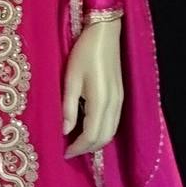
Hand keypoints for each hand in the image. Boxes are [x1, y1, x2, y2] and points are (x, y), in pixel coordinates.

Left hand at [62, 18, 122, 158]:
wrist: (104, 33)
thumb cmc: (83, 52)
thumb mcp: (71, 78)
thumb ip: (68, 107)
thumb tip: (64, 131)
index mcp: (100, 101)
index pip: (92, 135)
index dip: (79, 148)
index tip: (64, 153)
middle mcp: (114, 104)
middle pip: (104, 137)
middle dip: (88, 149)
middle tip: (70, 151)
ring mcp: (120, 100)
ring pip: (112, 131)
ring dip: (96, 142)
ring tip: (78, 144)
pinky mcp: (121, 95)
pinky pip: (114, 122)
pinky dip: (103, 131)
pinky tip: (89, 129)